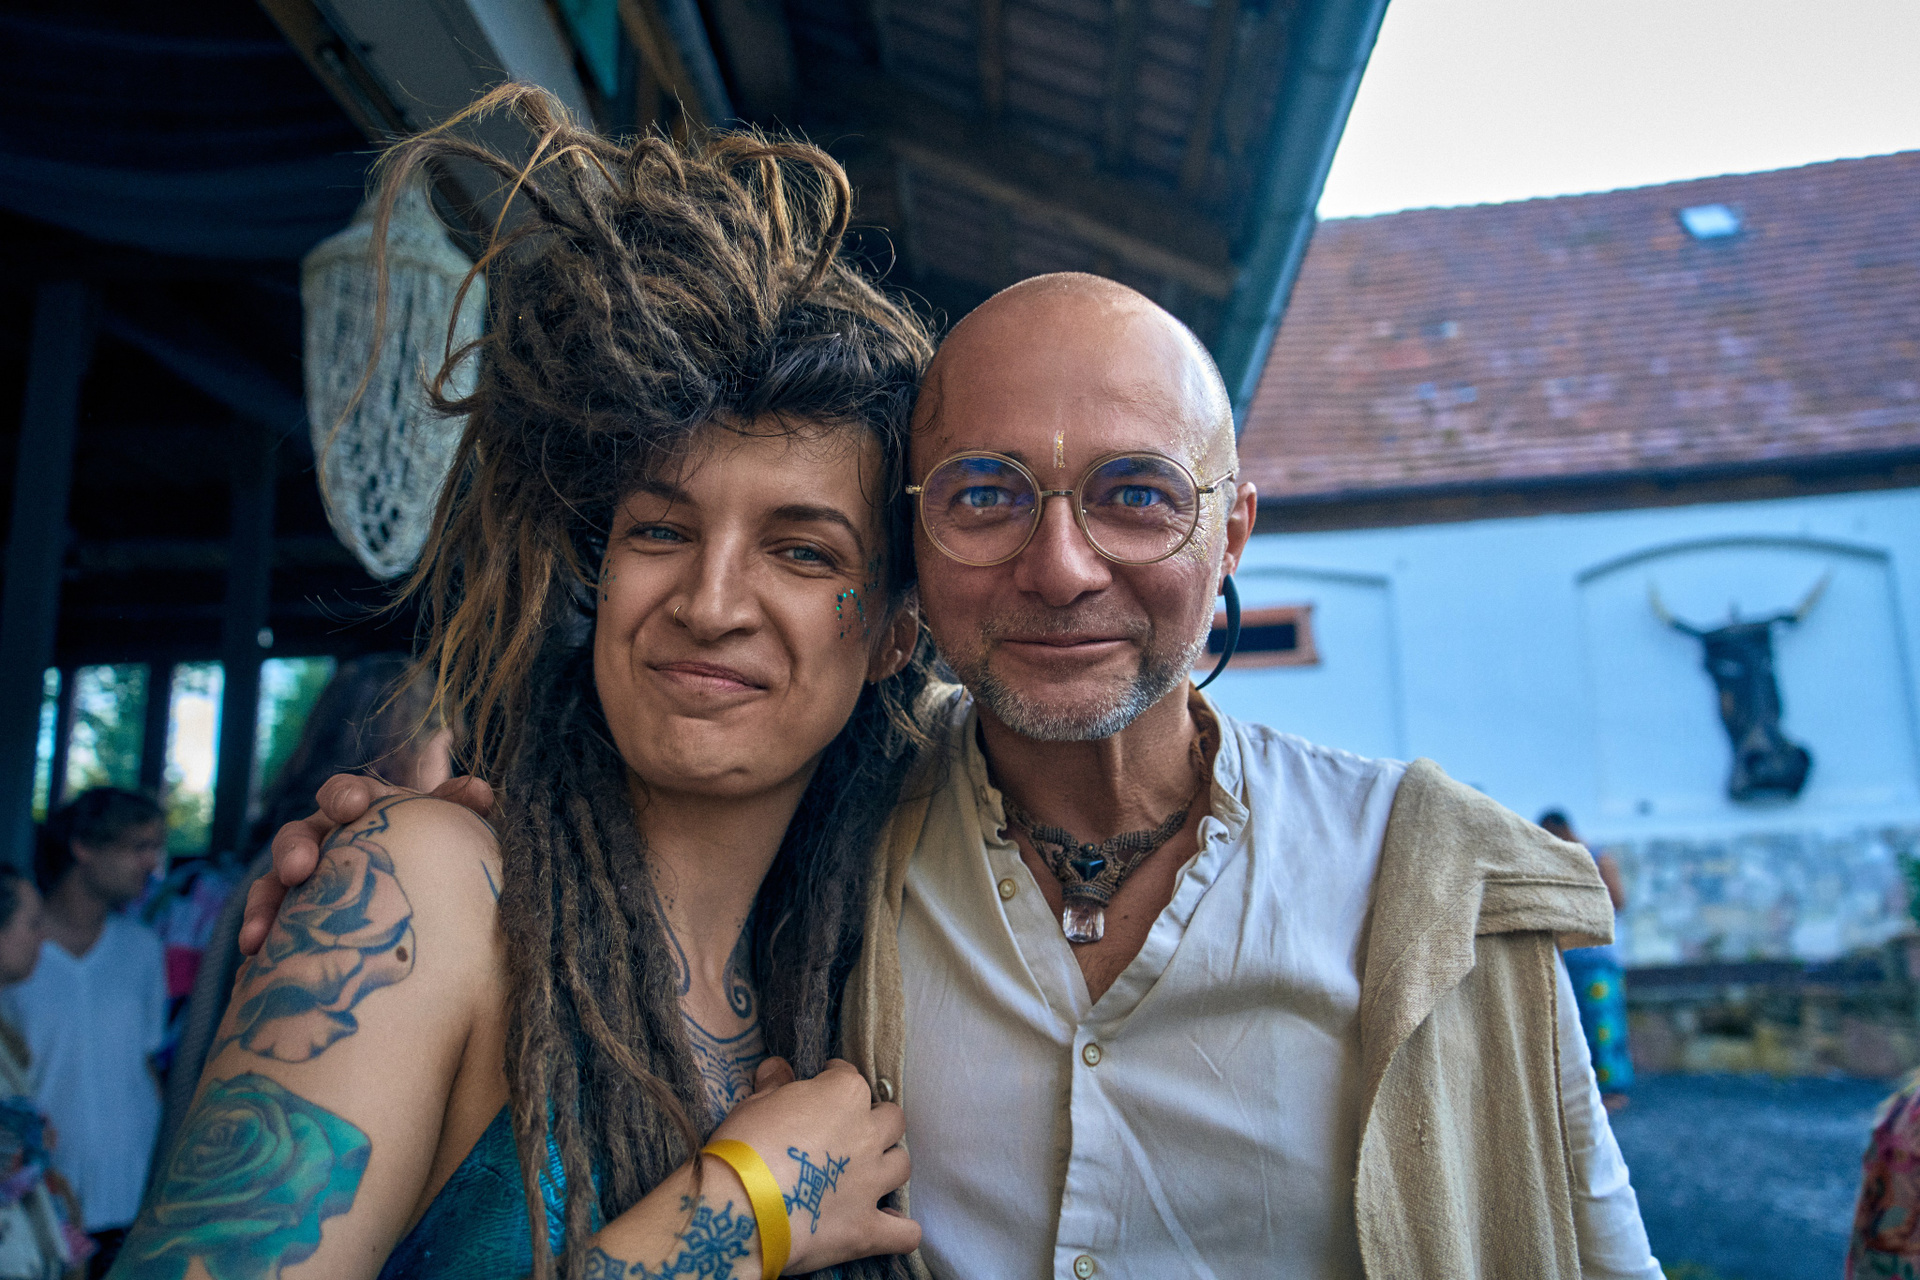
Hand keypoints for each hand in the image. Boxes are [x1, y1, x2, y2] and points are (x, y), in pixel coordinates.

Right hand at [236, 773, 493, 954]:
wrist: (415, 908)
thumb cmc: (426, 853)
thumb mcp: (441, 832)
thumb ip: (455, 809)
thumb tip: (480, 790)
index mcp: (361, 812)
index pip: (345, 793)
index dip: (344, 796)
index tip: (354, 807)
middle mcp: (324, 839)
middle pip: (299, 833)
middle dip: (295, 849)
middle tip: (299, 869)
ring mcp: (302, 878)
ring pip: (274, 880)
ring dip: (266, 900)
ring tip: (263, 930)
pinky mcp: (288, 914)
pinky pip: (266, 920)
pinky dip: (259, 932)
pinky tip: (253, 952)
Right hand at [708, 1057, 917, 1273]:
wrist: (741, 1206)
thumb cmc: (744, 1147)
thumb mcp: (753, 1105)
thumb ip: (774, 1085)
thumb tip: (777, 1068)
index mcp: (844, 1095)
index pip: (850, 1077)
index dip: (833, 1082)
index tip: (822, 1089)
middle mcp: (868, 1134)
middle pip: (891, 1119)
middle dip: (875, 1122)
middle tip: (849, 1133)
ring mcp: (871, 1182)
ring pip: (901, 1166)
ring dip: (888, 1167)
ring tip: (867, 1174)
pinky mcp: (866, 1227)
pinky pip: (904, 1232)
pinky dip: (900, 1230)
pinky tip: (890, 1226)